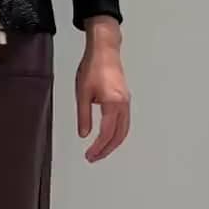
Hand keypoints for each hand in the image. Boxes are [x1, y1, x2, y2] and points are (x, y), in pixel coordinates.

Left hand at [76, 43, 130, 160]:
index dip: (98, 147)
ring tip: (100, 151)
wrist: (104, 50)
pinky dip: (118, 134)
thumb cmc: (93, 67)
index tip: (90, 155)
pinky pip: (125, 122)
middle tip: (94, 158)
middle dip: (106, 150)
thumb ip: (84, 116)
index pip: (107, 133)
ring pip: (124, 130)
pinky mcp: (125, 99)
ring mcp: (126, 102)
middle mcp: (123, 105)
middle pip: (118, 135)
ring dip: (113, 143)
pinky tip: (109, 137)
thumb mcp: (82, 93)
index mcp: (113, 104)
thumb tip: (84, 134)